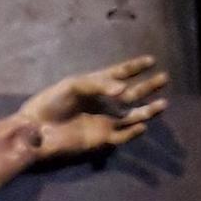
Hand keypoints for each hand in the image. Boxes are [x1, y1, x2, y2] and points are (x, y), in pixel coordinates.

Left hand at [18, 57, 167, 158]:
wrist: (36, 130)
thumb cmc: (51, 103)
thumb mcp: (75, 85)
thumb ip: (101, 85)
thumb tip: (124, 91)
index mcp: (95, 85)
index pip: (120, 73)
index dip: (135, 67)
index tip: (151, 60)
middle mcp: (102, 104)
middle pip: (131, 95)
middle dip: (148, 87)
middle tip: (165, 78)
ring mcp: (102, 122)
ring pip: (131, 116)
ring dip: (147, 111)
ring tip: (163, 103)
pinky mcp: (99, 140)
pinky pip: (121, 136)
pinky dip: (133, 132)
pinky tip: (142, 124)